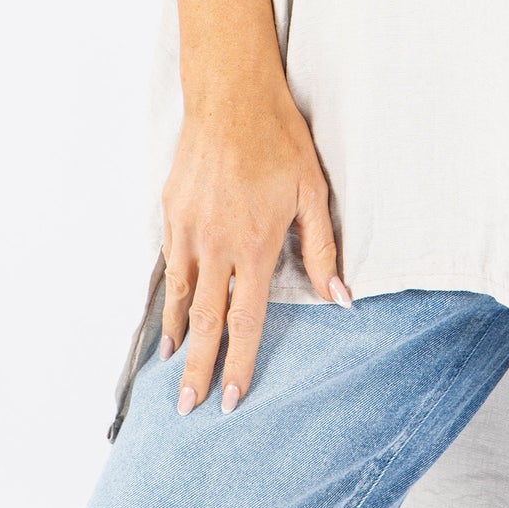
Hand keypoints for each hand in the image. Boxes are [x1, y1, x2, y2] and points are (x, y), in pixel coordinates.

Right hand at [159, 79, 349, 415]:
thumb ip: (322, 251)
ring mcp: (187, 231)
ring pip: (181, 298)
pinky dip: (169, 296)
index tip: (232, 399)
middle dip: (198, 369)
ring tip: (173, 370)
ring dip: (178, 338)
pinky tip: (171, 313)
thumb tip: (339, 298)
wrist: (231, 98)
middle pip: (206, 322)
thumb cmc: (278, 140)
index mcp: (254, 246)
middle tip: (188, 409)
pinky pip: (169, 266)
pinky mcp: (170, 213)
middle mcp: (215, 246)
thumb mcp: (312, 193)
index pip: (245, 320)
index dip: (239, 363)